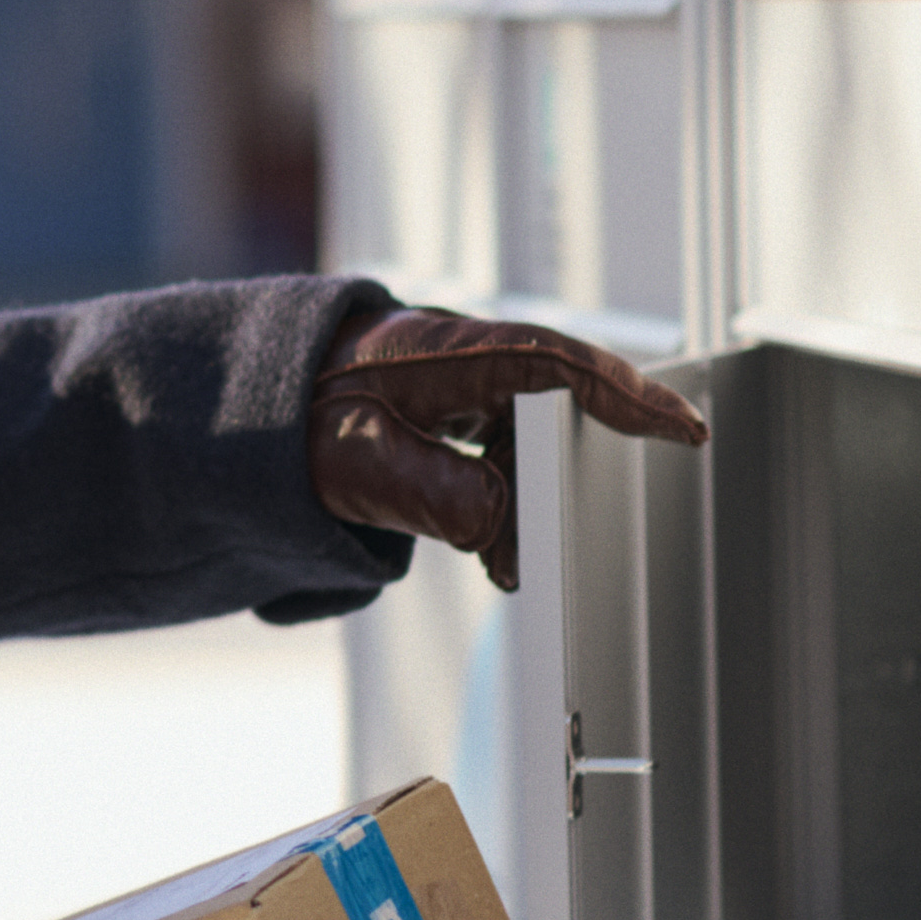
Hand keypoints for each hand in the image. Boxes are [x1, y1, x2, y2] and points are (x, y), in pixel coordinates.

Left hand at [309, 305, 707, 590]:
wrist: (236, 413)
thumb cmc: (287, 422)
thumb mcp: (354, 467)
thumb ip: (432, 494)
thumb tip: (499, 523)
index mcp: (445, 353)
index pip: (559, 364)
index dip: (629, 396)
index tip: (684, 428)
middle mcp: (462, 361)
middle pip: (552, 412)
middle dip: (564, 480)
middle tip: (561, 545)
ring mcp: (457, 388)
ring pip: (527, 443)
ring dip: (524, 504)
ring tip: (503, 566)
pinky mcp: (447, 418)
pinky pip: (499, 458)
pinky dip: (501, 504)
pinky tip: (488, 551)